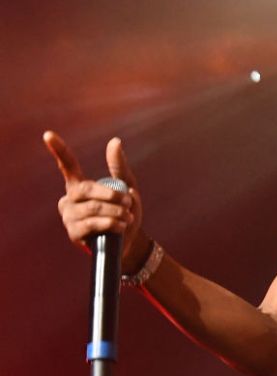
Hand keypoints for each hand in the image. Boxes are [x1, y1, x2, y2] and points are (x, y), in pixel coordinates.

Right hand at [43, 131, 148, 272]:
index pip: (67, 165)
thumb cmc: (126, 211)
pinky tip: (120, 226)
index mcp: (80, 185)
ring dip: (116, 211)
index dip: (58, 150)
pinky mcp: (74, 233)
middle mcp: (70, 199)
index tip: (48, 134)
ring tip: (127, 216)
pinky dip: (111, 223)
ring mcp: (69, 216)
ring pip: (93, 208)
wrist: (129, 241)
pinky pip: (92, 224)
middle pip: (86, 189)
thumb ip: (119, 166)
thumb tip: (114, 141)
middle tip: (128, 201)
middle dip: (111, 194)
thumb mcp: (127, 186)